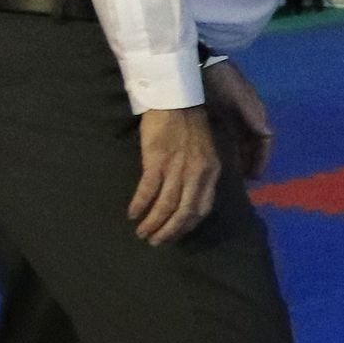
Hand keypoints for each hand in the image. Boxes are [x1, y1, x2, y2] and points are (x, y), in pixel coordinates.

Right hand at [130, 106, 221, 242]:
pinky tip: (132, 214)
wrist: (176, 101)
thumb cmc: (189, 125)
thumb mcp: (205, 151)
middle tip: (155, 242)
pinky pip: (148, 191)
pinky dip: (140, 205)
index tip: (176, 234)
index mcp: (211, 171)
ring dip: (152, 223)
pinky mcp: (157, 161)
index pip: (202, 208)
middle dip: (169, 231)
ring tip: (142, 233)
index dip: (188, 226)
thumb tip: (190, 196)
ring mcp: (177, 167)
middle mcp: (197, 173)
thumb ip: (202, 173)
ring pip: (166, 205)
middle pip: (184, 212)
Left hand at [206, 56, 273, 182]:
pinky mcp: (219, 111)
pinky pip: (229, 134)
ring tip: (232, 170)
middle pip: (254, 142)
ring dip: (241, 154)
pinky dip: (229, 146)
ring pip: (242, 139)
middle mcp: (247, 113)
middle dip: (252, 159)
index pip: (264, 139)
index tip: (255, 176)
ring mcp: (233, 112)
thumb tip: (266, 134)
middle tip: (244, 178)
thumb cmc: (220, 78)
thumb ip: (252, 113)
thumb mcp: (238, 95)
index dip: (261, 158)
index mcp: (255, 111)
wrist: (199, 59)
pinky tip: (218, 153)